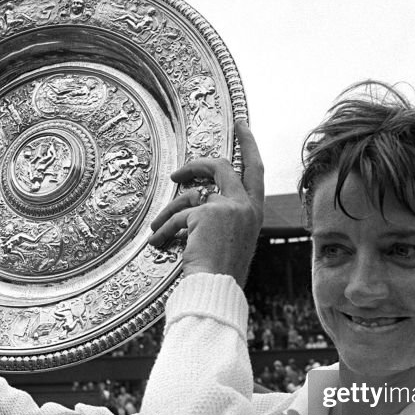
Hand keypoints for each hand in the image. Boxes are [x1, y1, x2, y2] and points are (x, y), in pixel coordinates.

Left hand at [148, 121, 263, 284]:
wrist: (218, 289)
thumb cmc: (221, 273)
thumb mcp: (228, 239)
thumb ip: (220, 217)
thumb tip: (195, 199)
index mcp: (255, 213)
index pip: (255, 170)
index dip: (248, 145)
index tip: (241, 126)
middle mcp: (246, 206)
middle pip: (221, 167)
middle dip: (197, 164)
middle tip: (178, 170)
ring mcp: (229, 207)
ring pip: (190, 196)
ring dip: (170, 213)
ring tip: (159, 230)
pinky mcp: (207, 212)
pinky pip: (178, 215)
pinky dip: (165, 229)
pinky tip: (160, 243)